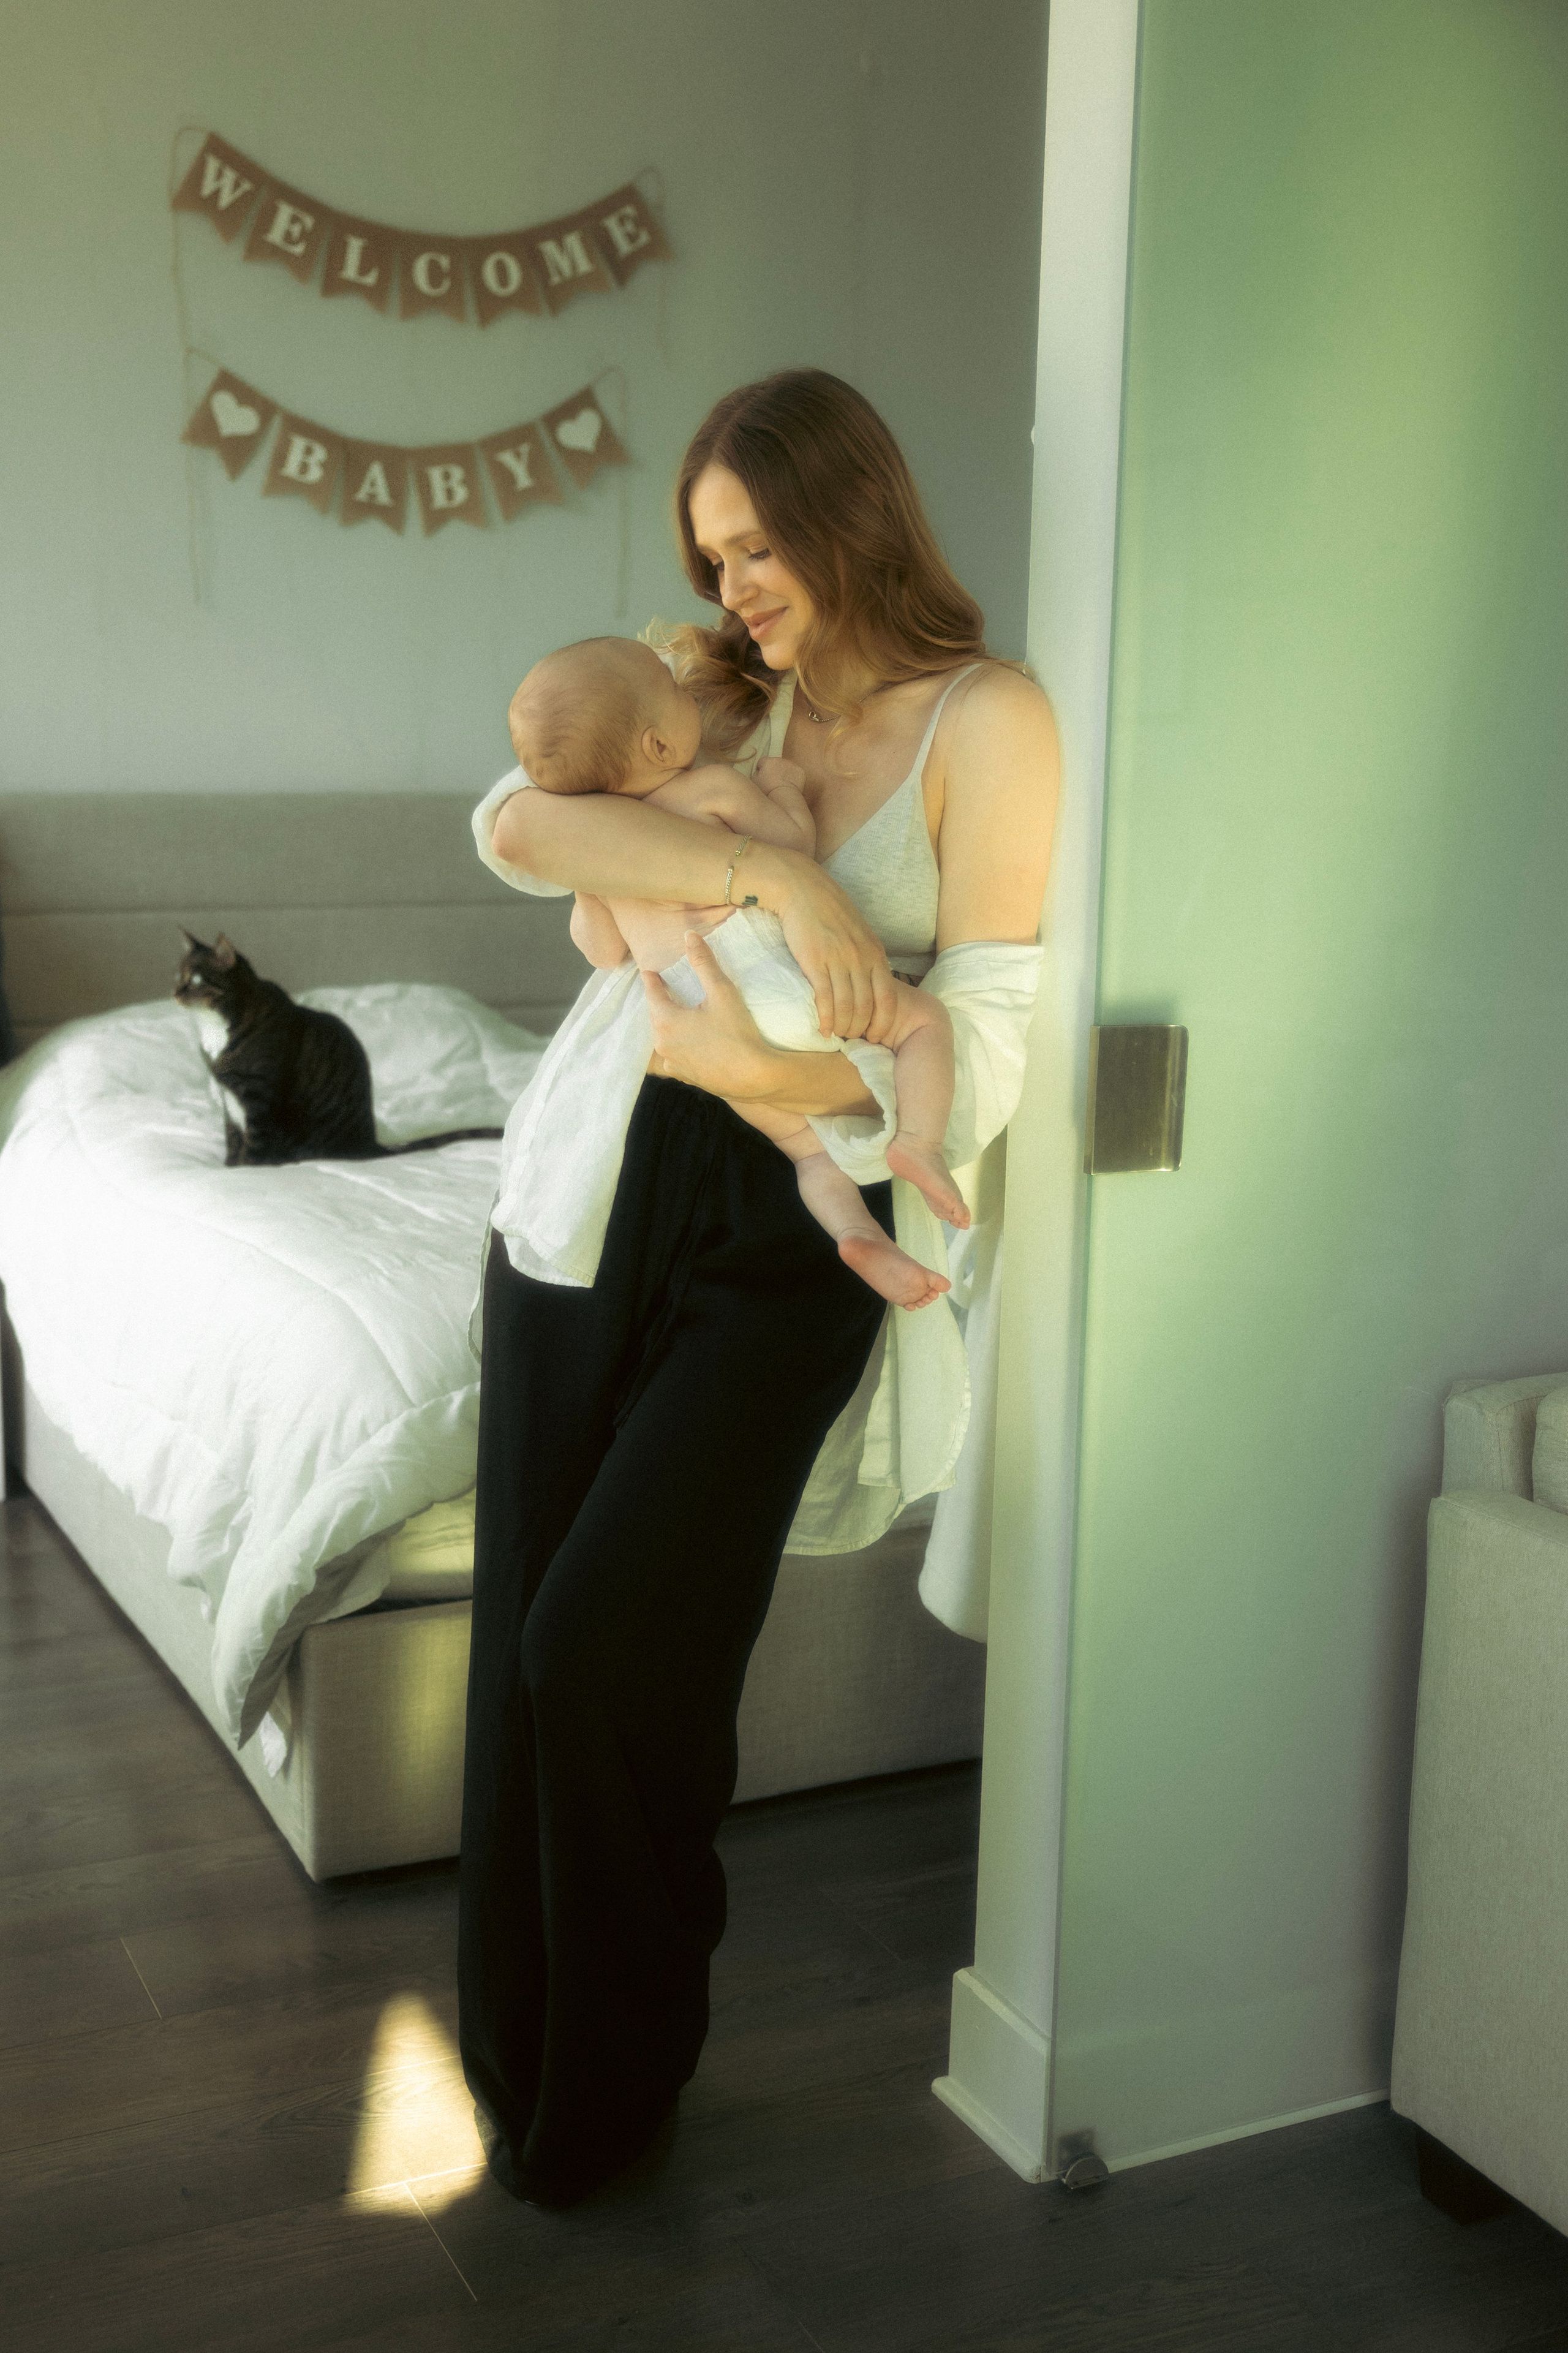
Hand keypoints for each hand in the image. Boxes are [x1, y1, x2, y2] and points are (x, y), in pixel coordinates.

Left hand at [641, 934, 783, 1099]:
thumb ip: (703, 963)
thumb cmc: (736, 1033)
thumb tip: (689, 935)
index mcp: (666, 1021)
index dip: (651, 981)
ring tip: (676, 1018)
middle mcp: (662, 1045)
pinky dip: (678, 1048)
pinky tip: (688, 1046)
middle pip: (656, 1018)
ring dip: (668, 1028)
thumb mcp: (721, 992)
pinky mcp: (686, 1077)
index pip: (652, 995)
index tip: (649, 972)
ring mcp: (673, 1064)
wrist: (752, 1076)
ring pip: (664, 1040)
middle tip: (664, 992)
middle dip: (659, 1004)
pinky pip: (675, 1058)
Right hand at [748, 847, 897, 1042]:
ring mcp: (839, 960)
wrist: (801, 889)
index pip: (888, 998)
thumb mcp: (859, 933)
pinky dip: (826, 1019)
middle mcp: (861, 958)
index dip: (884, 1023)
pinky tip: (823, 1030)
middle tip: (854, 1040)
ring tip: (838, 1036)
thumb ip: (866, 957)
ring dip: (844, 1027)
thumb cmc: (829, 910)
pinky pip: (824, 999)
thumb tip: (869, 985)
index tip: (876, 1036)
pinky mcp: (816, 961)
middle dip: (863, 1029)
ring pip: (847, 1006)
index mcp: (875, 953)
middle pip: (868, 1007)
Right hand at [752, 754, 806, 793]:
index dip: (761, 770)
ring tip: (782, 786)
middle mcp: (781, 760)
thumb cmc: (767, 793)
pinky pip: (796, 773)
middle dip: (774, 770)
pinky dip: (794, 778)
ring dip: (784, 773)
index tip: (763, 778)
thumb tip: (758, 771)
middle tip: (773, 783)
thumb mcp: (754, 783)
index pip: (762, 762)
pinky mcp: (801, 771)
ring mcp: (792, 765)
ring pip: (786, 767)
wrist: (784, 798)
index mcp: (768, 761)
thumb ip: (755, 774)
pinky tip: (791, 786)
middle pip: (775, 763)